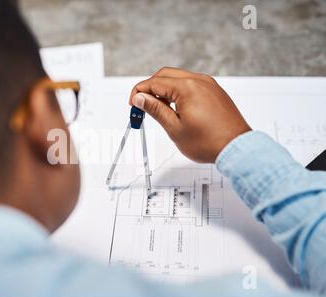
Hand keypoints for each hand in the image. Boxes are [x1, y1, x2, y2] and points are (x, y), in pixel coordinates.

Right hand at [129, 67, 251, 162]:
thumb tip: (140, 98)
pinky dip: (178, 91)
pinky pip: (191, 84)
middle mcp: (199, 81)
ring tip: (158, 109)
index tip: (133, 104)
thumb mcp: (174, 128)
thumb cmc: (209, 142)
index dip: (139, 92)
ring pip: (178, 78)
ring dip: (164, 89)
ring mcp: (208, 85)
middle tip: (142, 105)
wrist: (236, 148)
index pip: (154, 82)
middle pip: (165, 75)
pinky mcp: (214, 91)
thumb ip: (155, 109)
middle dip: (150, 88)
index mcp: (187, 88)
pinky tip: (174, 107)